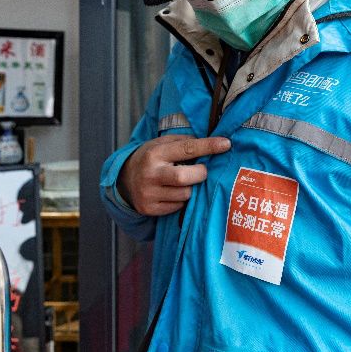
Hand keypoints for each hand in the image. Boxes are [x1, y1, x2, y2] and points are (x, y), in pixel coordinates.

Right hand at [116, 135, 231, 216]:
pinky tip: (173, 192)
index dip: (208, 146)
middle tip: (200, 171)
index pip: (187, 149)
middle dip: (199, 174)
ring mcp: (149, 194)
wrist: (124, 180)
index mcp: (154, 153)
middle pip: (184, 177)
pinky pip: (178, 207)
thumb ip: (183, 142)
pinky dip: (181, 200)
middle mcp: (150, 174)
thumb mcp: (161, 144)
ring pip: (185, 195)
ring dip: (190, 188)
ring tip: (182, 182)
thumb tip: (212, 143)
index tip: (226, 144)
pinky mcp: (150, 209)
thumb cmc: (151, 159)